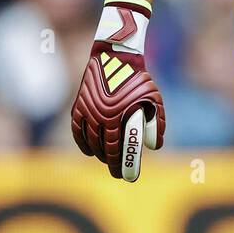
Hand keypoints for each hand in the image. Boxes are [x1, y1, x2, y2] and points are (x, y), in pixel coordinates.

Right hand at [70, 0, 164, 180]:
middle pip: (102, 148)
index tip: (126, 176)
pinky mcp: (79, 105)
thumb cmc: (138, 78)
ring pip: (89, 141)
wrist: (115, 56)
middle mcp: (99, 116)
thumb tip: (155, 146)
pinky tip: (89, 150)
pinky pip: (77, 129)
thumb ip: (156, 122)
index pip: (116, 149)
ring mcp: (87, 110)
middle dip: (111, 163)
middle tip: (118, 172)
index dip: (120, 164)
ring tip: (108, 160)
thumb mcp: (153, 98)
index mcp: (116, 116)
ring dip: (98, 154)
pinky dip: (82, 142)